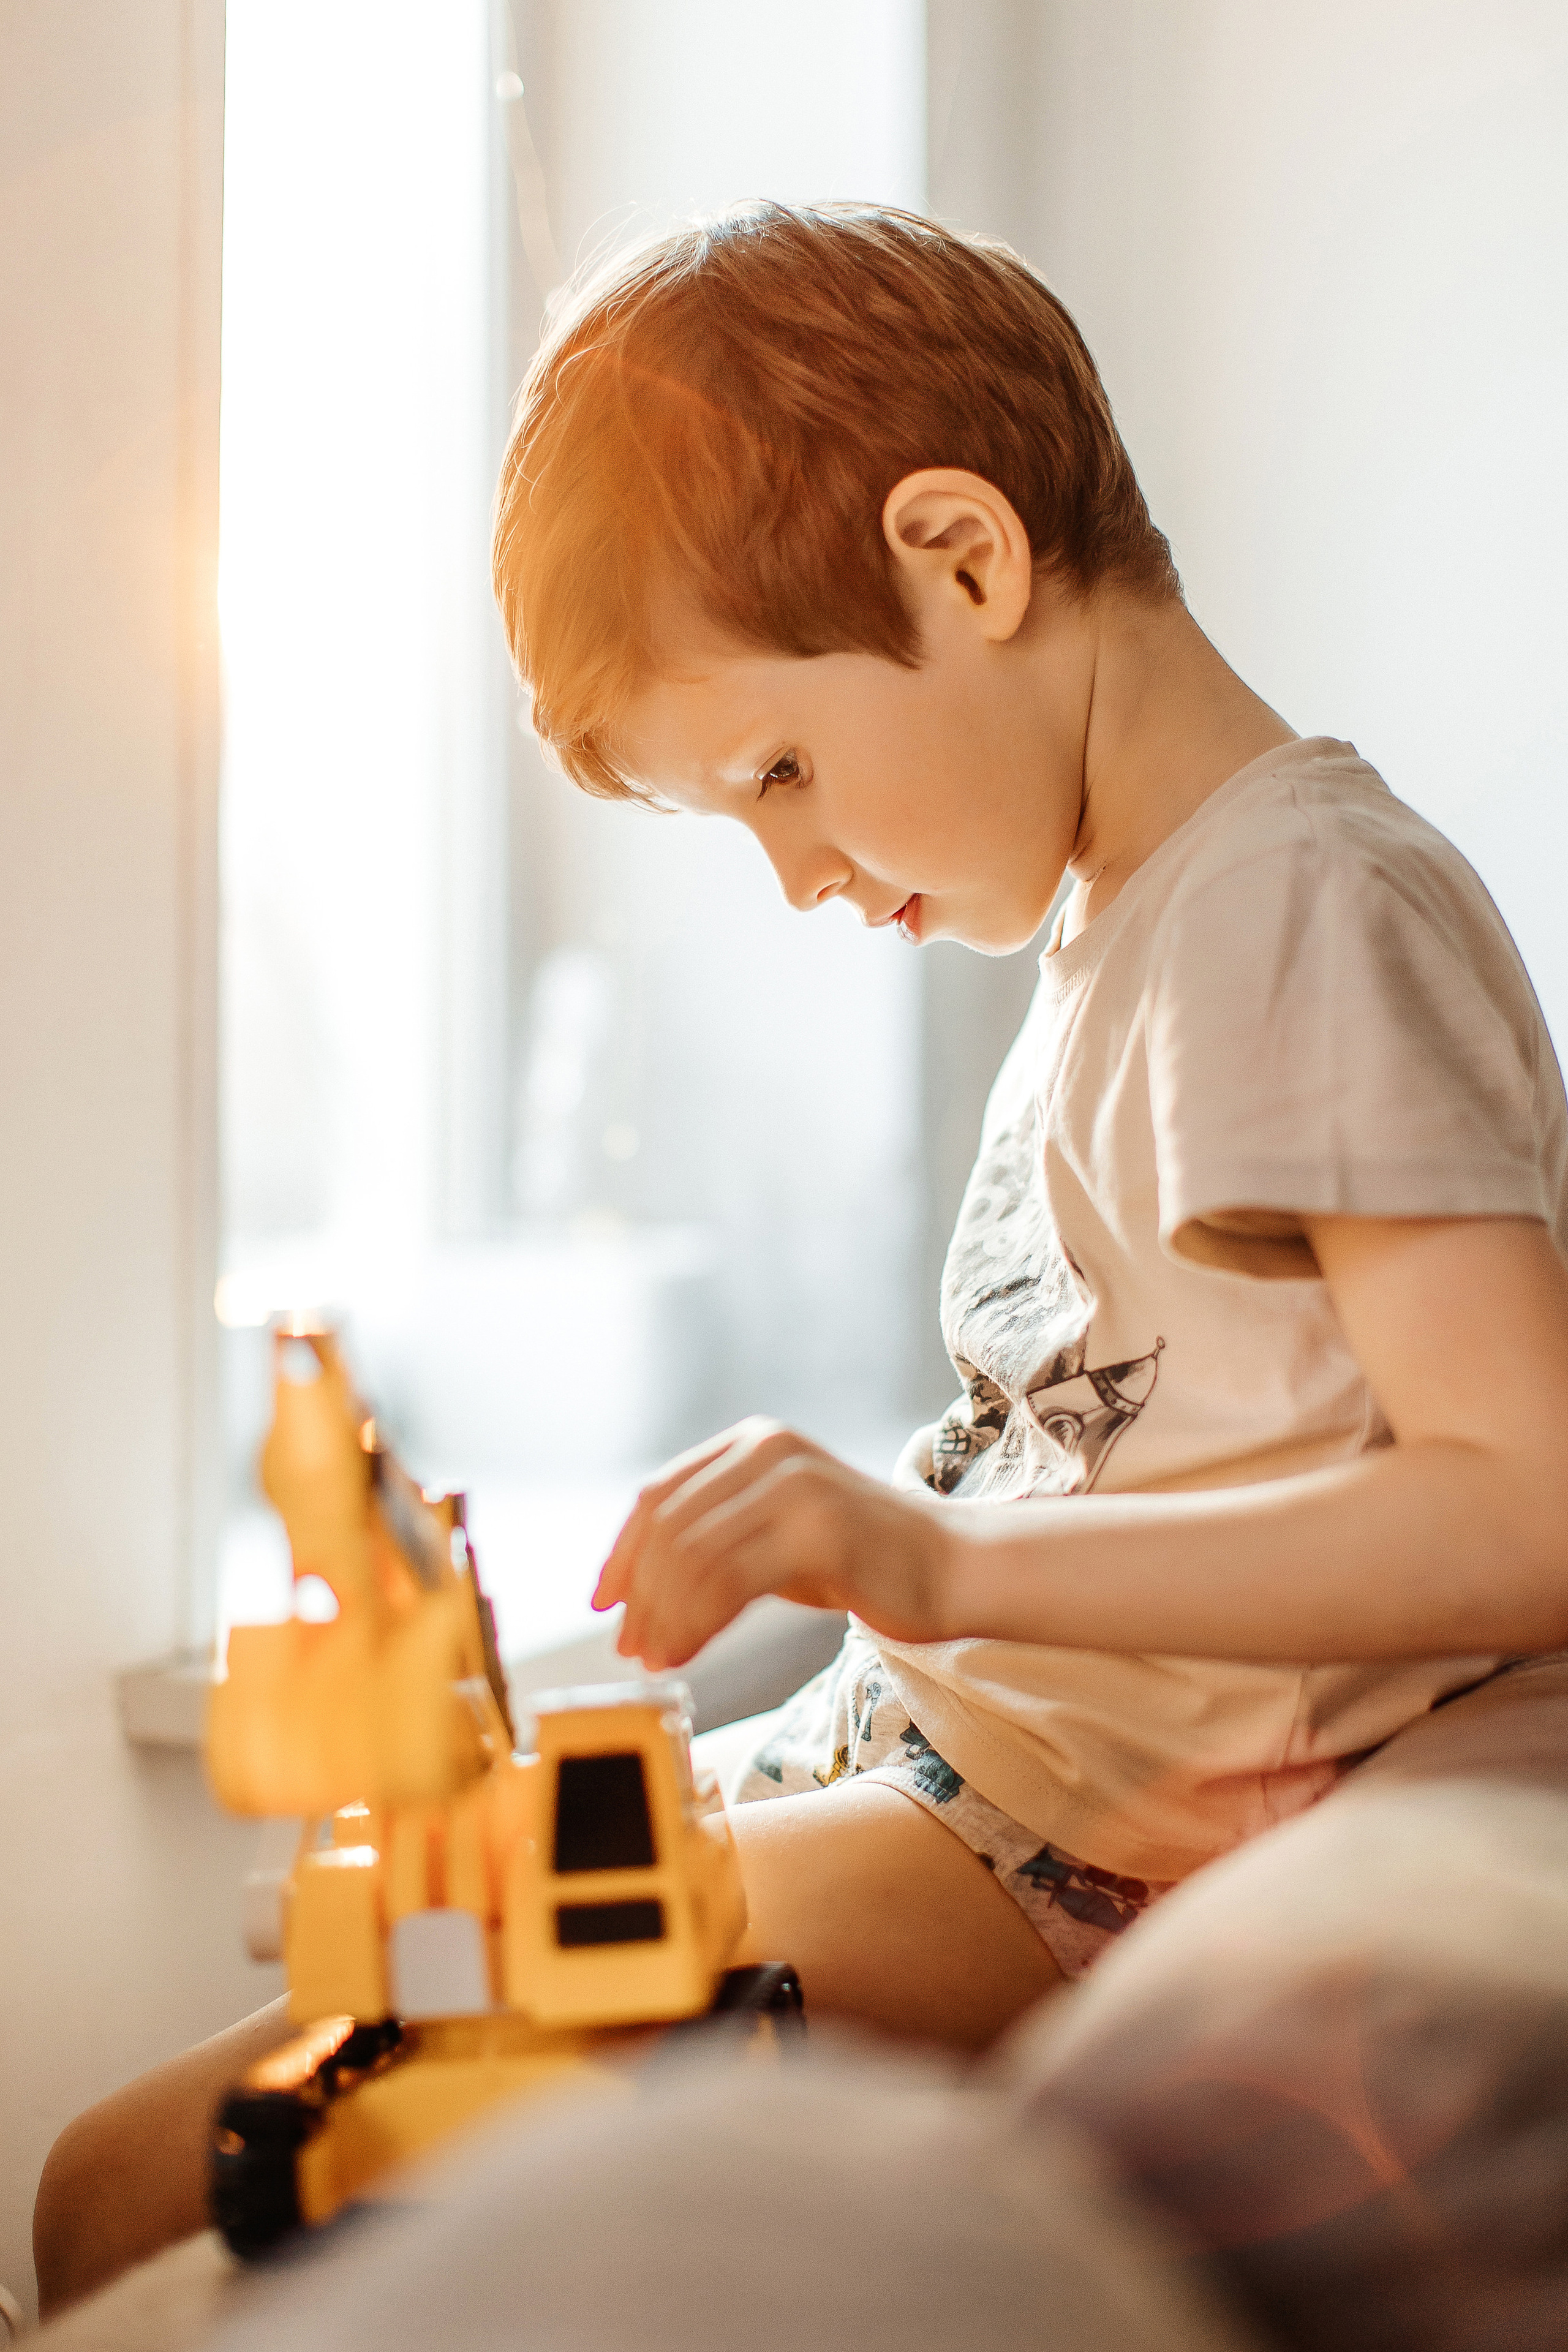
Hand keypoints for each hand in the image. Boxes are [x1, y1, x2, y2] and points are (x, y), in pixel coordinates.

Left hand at [592, 1416, 956, 1667]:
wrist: (949, 1568)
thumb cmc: (859, 1559)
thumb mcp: (775, 1531)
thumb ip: (716, 1538)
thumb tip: (634, 1591)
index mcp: (752, 1443)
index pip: (658, 1495)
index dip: (622, 1552)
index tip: (602, 1602)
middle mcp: (768, 1452)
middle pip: (669, 1526)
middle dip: (639, 1594)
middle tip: (629, 1649)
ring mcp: (795, 1486)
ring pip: (693, 1555)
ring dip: (663, 1616)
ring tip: (657, 1660)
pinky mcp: (818, 1529)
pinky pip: (729, 1580)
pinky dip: (695, 1622)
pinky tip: (687, 1652)